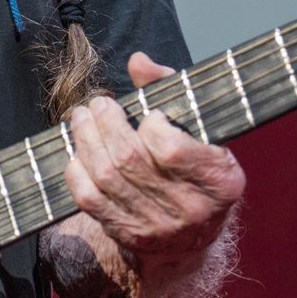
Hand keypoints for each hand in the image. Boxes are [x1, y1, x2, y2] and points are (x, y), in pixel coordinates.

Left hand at [64, 52, 244, 259]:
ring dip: (86, 140)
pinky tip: (78, 153)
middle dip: (106, 123)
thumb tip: (138, 62)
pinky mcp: (129, 235)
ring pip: (106, 177)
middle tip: (98, 104)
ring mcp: (157, 227)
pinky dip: (77, 172)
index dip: (150, 124)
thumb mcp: (200, 130)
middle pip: (129, 159)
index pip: (170, 148)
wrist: (193, 235)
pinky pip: (90, 200)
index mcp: (219, 180)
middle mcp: (190, 209)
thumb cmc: (196, 168)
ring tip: (82, 118)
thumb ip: (171, 89)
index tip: (147, 113)